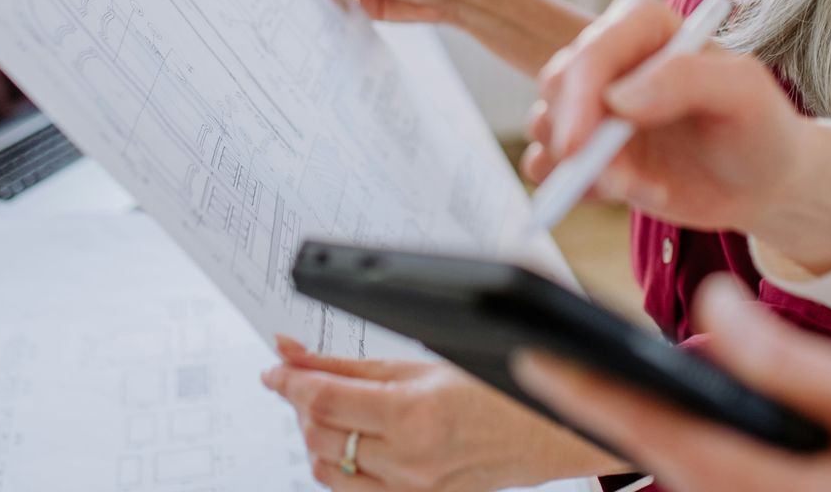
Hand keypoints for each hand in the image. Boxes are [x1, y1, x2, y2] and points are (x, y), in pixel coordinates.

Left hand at [262, 337, 622, 491]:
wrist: (555, 431)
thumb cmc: (506, 388)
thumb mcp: (430, 362)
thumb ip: (358, 364)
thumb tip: (299, 354)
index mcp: (414, 415)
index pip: (323, 401)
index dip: (288, 380)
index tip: (275, 366)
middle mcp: (409, 461)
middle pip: (318, 435)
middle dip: (301, 403)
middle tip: (303, 377)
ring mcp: (412, 489)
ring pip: (329, 469)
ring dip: (317, 436)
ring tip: (330, 407)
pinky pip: (355, 490)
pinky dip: (340, 463)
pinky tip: (352, 438)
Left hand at [515, 277, 830, 491]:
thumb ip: (789, 358)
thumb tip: (709, 308)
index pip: (662, 438)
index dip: (595, 393)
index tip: (537, 355)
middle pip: (665, 470)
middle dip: (609, 415)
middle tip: (549, 365)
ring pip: (697, 488)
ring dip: (653, 439)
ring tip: (609, 383)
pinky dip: (701, 461)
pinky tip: (692, 424)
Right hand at [521, 0, 830, 266]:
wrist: (763, 182)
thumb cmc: (760, 126)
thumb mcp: (743, 93)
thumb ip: (687, 79)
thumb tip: (618, 100)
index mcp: (646, 27)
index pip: (593, 49)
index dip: (578, 96)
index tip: (581, 146)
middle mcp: (613, 60)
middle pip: (556, 85)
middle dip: (576, 139)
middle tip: (622, 180)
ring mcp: (596, 106)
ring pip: (546, 127)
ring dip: (583, 169)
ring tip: (644, 187)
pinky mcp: (589, 149)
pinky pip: (547, 165)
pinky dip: (575, 188)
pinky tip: (626, 193)